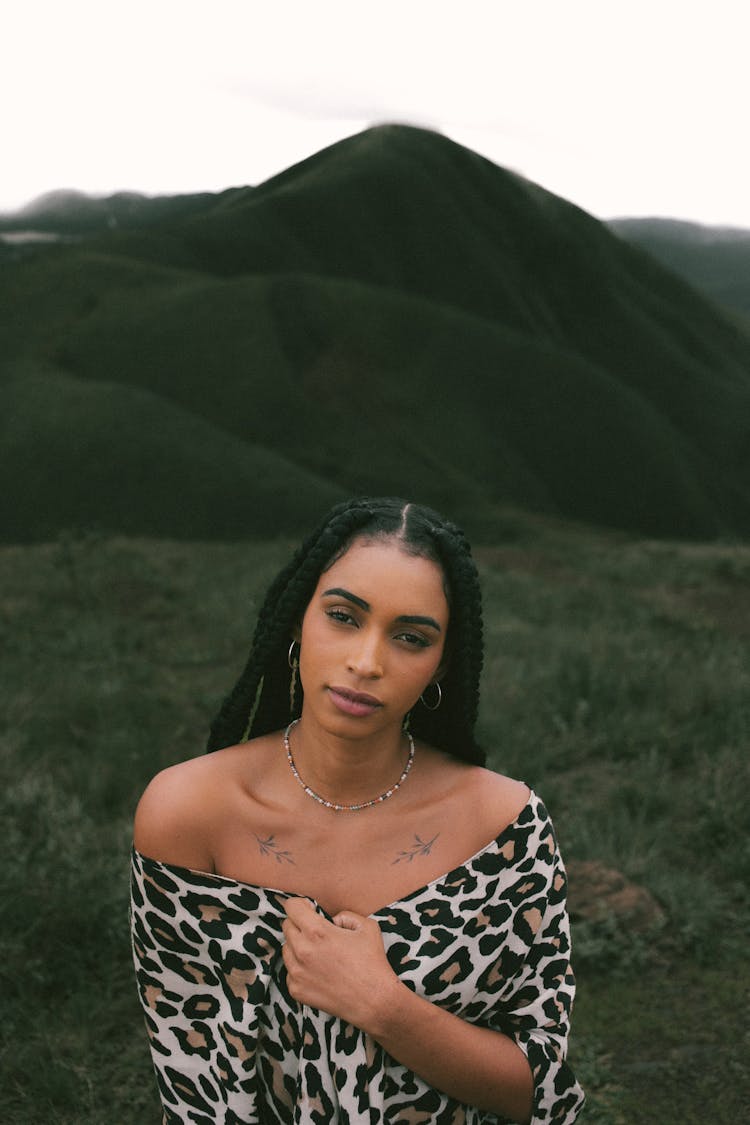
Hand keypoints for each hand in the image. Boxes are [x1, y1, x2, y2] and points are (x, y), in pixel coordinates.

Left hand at [281, 897, 399, 1030]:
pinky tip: (318, 971)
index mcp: (317, 931)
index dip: (301, 905)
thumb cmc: (372, 963)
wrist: (374, 1001)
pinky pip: (290, 971)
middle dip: (300, 924)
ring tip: (319, 953)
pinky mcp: (296, 990)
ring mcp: (297, 972)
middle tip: (317, 932)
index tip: (309, 909)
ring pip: (286, 949)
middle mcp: (302, 950)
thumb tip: (332, 919)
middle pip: (287, 927)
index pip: (292, 907)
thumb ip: (346, 915)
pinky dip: (300, 968)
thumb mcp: (367, 927)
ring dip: (297, 946)